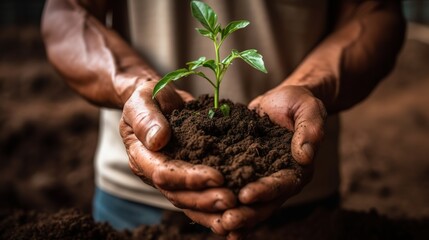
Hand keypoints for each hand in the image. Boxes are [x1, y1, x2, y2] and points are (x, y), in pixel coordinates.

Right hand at [119, 80, 235, 214]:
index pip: (164, 174)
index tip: (217, 176)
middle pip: (178, 195)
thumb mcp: (142, 100)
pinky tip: (237, 208)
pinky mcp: (188, 176)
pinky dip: (217, 204)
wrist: (159, 99)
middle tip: (233, 201)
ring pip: (190, 201)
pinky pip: (201, 193)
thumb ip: (146, 118)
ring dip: (213, 208)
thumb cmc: (148, 97)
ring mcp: (173, 177)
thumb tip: (158, 140)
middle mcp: (155, 173)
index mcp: (141, 156)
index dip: (189, 178)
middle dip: (205, 199)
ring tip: (237, 210)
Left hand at [217, 85, 326, 238]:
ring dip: (233, 213)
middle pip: (264, 203)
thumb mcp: (308, 109)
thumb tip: (305, 156)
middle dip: (246, 214)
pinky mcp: (244, 171)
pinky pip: (233, 187)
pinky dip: (222, 199)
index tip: (246, 196)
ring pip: (248, 203)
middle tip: (226, 221)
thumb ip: (310, 130)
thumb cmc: (297, 102)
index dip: (265, 191)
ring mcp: (261, 177)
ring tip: (215, 224)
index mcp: (297, 168)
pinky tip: (205, 208)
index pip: (282, 184)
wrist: (280, 100)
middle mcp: (279, 179)